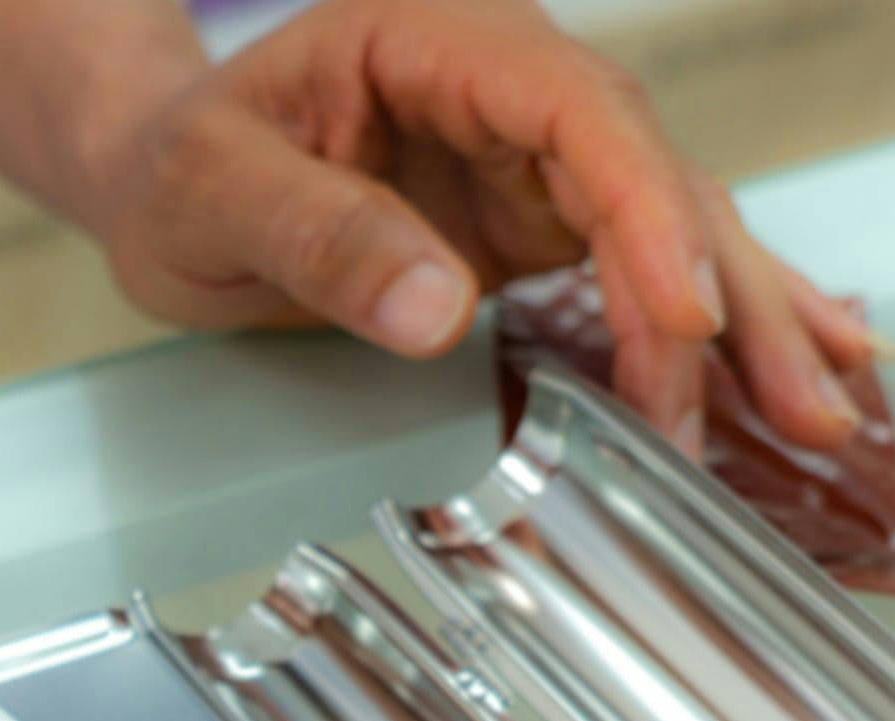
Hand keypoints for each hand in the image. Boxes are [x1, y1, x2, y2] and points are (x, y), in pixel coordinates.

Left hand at [0, 0, 871, 459]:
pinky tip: (778, 368)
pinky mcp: (526, 229)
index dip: (644, 218)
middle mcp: (510, 92)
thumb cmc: (181, 165)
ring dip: (742, 325)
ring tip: (821, 412)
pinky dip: (701, 326)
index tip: (681, 321)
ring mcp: (527, 164)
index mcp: (443, 43)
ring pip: (664, 231)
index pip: (580, 119)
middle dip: (727, 296)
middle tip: (798, 404)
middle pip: (651, 179)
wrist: (166, 175)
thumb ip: (319, 237)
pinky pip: (632, 272)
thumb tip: (438, 309)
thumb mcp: (214, 194)